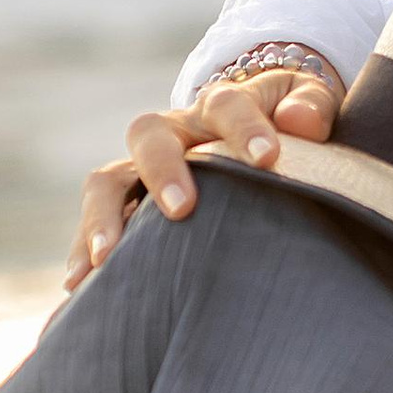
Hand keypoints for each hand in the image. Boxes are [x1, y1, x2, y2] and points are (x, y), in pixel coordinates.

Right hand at [68, 61, 342, 289]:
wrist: (256, 133)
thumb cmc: (288, 126)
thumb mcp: (309, 105)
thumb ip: (312, 107)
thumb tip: (298, 122)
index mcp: (220, 105)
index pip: (227, 104)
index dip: (246, 127)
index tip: (270, 158)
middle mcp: (173, 131)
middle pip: (150, 135)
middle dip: (163, 171)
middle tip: (183, 209)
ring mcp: (141, 167)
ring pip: (107, 180)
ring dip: (103, 216)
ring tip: (105, 258)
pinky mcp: (125, 203)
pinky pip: (93, 221)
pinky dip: (82, 251)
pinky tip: (80, 288)